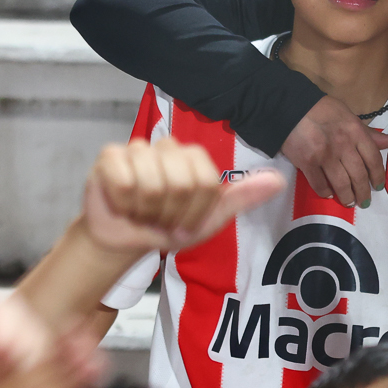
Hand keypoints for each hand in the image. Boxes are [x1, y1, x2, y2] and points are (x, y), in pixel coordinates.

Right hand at [83, 136, 284, 254]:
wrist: (124, 240)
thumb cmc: (167, 227)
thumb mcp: (210, 220)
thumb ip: (242, 198)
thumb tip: (278, 180)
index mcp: (193, 158)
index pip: (206, 182)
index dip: (194, 211)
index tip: (184, 221)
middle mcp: (167, 147)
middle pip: (180, 183)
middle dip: (170, 214)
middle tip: (161, 218)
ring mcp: (136, 148)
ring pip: (151, 183)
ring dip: (146, 211)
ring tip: (141, 212)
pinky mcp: (108, 156)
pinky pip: (123, 181)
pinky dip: (124, 204)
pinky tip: (122, 204)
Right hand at [282, 95, 387, 208]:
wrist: (289, 107)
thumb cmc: (322, 109)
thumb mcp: (349, 116)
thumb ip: (369, 133)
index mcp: (356, 132)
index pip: (373, 159)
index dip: (378, 176)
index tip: (378, 187)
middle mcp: (343, 145)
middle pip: (359, 175)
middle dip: (363, 192)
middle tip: (364, 201)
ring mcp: (325, 155)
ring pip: (342, 184)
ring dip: (347, 197)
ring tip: (349, 202)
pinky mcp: (307, 163)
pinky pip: (319, 184)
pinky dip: (325, 192)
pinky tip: (328, 194)